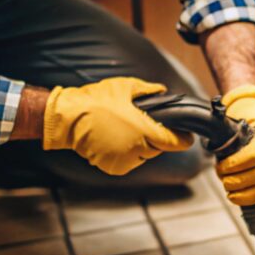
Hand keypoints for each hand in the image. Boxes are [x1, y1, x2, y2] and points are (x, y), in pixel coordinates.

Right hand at [43, 77, 192, 174]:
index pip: (174, 142)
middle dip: (156, 138)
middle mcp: (136, 149)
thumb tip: (164, 92)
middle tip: (144, 124)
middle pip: (159, 148)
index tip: (186, 136)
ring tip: (127, 130)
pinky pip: (129, 161)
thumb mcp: (126, 87)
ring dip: (142, 146)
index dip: (182, 139)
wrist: (68, 118)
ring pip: (144, 156)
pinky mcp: (114, 168)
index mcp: (144, 131)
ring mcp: (124, 160)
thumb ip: (149, 91)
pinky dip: (128, 153)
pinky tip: (118, 139)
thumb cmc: (96, 101)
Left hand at [216, 85, 254, 205]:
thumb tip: (218, 163)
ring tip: (231, 195)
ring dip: (249, 193)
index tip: (221, 169)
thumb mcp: (238, 123)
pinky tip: (243, 198)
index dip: (236, 165)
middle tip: (225, 183)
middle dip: (242, 181)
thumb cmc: (246, 121)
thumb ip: (230, 140)